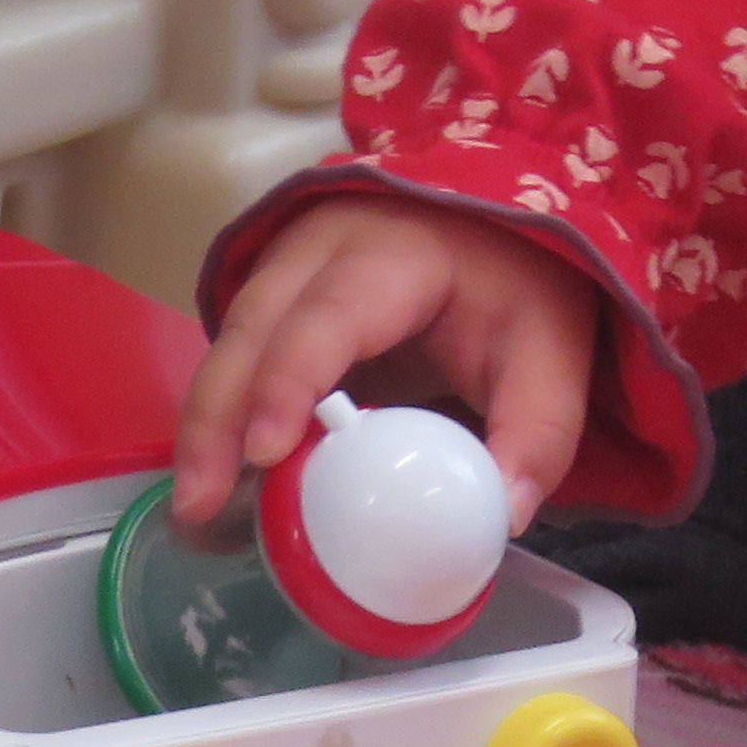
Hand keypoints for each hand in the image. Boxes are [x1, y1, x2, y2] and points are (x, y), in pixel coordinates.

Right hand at [169, 199, 600, 534]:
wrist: (491, 229)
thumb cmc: (515, 286)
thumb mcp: (550, 349)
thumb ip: (538, 431)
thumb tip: (503, 516)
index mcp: (396, 252)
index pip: (330, 313)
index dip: (292, 378)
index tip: (264, 451)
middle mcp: (321, 250)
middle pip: (252, 328)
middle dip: (218, 417)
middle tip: (200, 505)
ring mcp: (285, 272)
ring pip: (227, 344)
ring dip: (205, 427)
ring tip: (197, 513)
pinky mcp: (272, 305)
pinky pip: (233, 360)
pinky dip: (219, 423)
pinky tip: (216, 489)